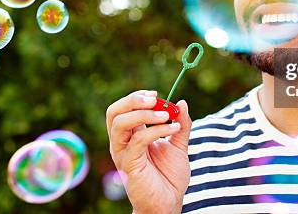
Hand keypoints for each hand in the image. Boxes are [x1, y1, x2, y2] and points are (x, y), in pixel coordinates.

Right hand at [106, 90, 191, 213]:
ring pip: (120, 124)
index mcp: (131, 136)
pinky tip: (173, 129)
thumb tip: (182, 102)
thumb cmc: (170, 177)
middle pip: (114, 112)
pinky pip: (138, 141)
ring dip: (144, 114)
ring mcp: (124, 154)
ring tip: (166, 115)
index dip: (137, 97)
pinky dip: (156, 130)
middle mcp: (122, 143)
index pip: (123, 109)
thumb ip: (181, 124)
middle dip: (133, 100)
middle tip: (155, 99)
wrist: (169, 203)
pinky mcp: (130, 165)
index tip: (156, 95)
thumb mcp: (178, 145)